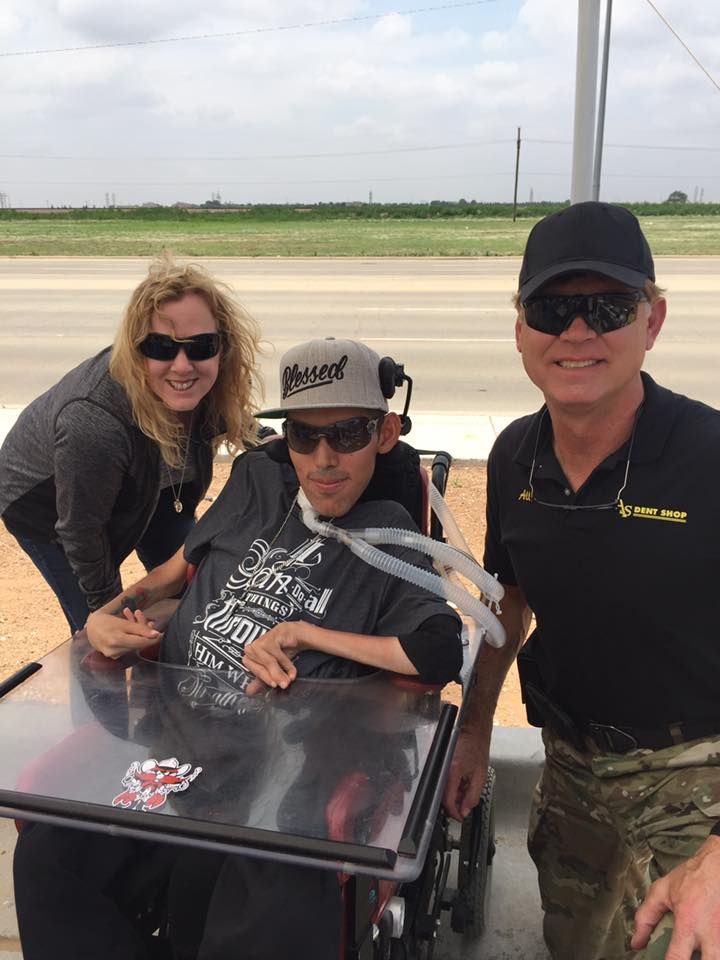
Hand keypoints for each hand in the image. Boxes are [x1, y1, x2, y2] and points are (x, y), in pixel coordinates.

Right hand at [86, 608, 160, 658]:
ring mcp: (114, 655)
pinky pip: (127, 647)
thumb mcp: (123, 623)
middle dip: (143, 629)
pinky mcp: (114, 656)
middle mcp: (115, 651)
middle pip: (137, 643)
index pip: (142, 643)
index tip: (162, 634)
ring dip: (137, 631)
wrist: (91, 627)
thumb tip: (157, 635)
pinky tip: (129, 624)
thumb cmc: (106, 622)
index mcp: (117, 640)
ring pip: (133, 644)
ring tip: (133, 614)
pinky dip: (131, 637)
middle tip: (140, 615)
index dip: (153, 639)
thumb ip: (140, 629)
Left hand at [242, 621, 310, 689]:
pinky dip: (286, 663)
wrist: (294, 634)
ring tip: (290, 678)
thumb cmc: (282, 651)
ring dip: (281, 671)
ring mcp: (260, 641)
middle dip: (273, 676)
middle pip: (261, 666)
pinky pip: (276, 653)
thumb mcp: (271, 668)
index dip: (264, 678)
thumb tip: (249, 692)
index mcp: (249, 656)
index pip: (252, 670)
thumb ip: (261, 680)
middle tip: (284, 684)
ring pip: (269, 661)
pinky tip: (292, 670)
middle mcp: (252, 648)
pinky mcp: (270, 636)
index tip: (274, 685)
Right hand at [443, 725, 489, 820]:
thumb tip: (465, 811)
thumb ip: (472, 795)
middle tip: (466, 805)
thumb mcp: (480, 775)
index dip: (454, 812)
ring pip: (442, 790)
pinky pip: (443, 781)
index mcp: (452, 771)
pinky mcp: (440, 763)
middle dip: (455, 804)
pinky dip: (451, 786)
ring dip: (454, 795)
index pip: (447, 800)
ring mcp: (439, 765)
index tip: (461, 817)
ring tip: (466, 789)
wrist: (472, 729)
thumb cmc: (477, 747)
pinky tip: (461, 782)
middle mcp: (442, 768)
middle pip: (442, 796)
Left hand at [631, 834, 719, 957]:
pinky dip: (716, 949)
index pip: (677, 958)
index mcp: (688, 923)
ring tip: (699, 953)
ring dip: (710, 956)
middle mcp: (710, 933)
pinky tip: (708, 946)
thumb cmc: (692, 877)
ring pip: (719, 957)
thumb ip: (646, 918)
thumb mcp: (662, 892)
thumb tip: (636, 942)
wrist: (718, 864)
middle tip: (687, 957)